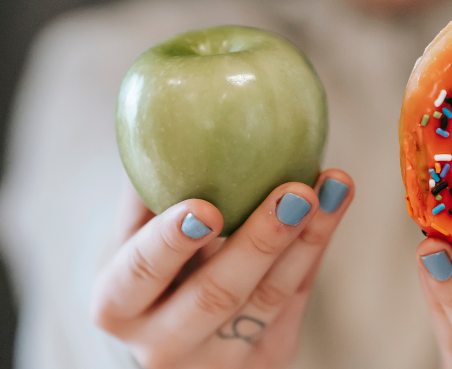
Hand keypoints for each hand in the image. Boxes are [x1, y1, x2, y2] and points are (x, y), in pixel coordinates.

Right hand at [92, 170, 353, 367]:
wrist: (176, 340)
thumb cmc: (150, 269)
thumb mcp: (132, 239)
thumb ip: (146, 191)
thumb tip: (164, 108)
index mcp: (117, 305)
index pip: (140, 274)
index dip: (170, 242)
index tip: (205, 206)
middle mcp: (162, 345)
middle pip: (216, 295)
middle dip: (260, 242)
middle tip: (294, 193)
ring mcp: (218, 361)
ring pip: (268, 299)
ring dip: (306, 238)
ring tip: (333, 186)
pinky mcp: (266, 360)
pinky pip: (295, 299)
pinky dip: (316, 247)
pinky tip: (334, 202)